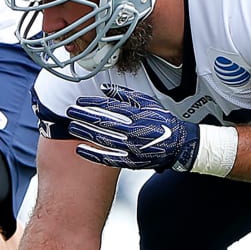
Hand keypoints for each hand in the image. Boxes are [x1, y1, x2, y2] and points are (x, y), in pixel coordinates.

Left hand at [67, 84, 199, 171]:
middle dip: (84, 116)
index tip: (80, 102)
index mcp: (139, 115)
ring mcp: (132, 147)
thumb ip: (127, 95)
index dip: (93, 103)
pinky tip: (81, 148)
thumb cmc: (164, 123)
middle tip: (71, 112)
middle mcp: (134, 131)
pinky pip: (108, 158)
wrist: (180, 145)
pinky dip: (93, 154)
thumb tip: (106, 88)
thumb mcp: (149, 104)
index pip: (110, 107)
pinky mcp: (131, 161)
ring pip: (103, 139)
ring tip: (72, 127)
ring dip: (85, 132)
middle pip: (103, 122)